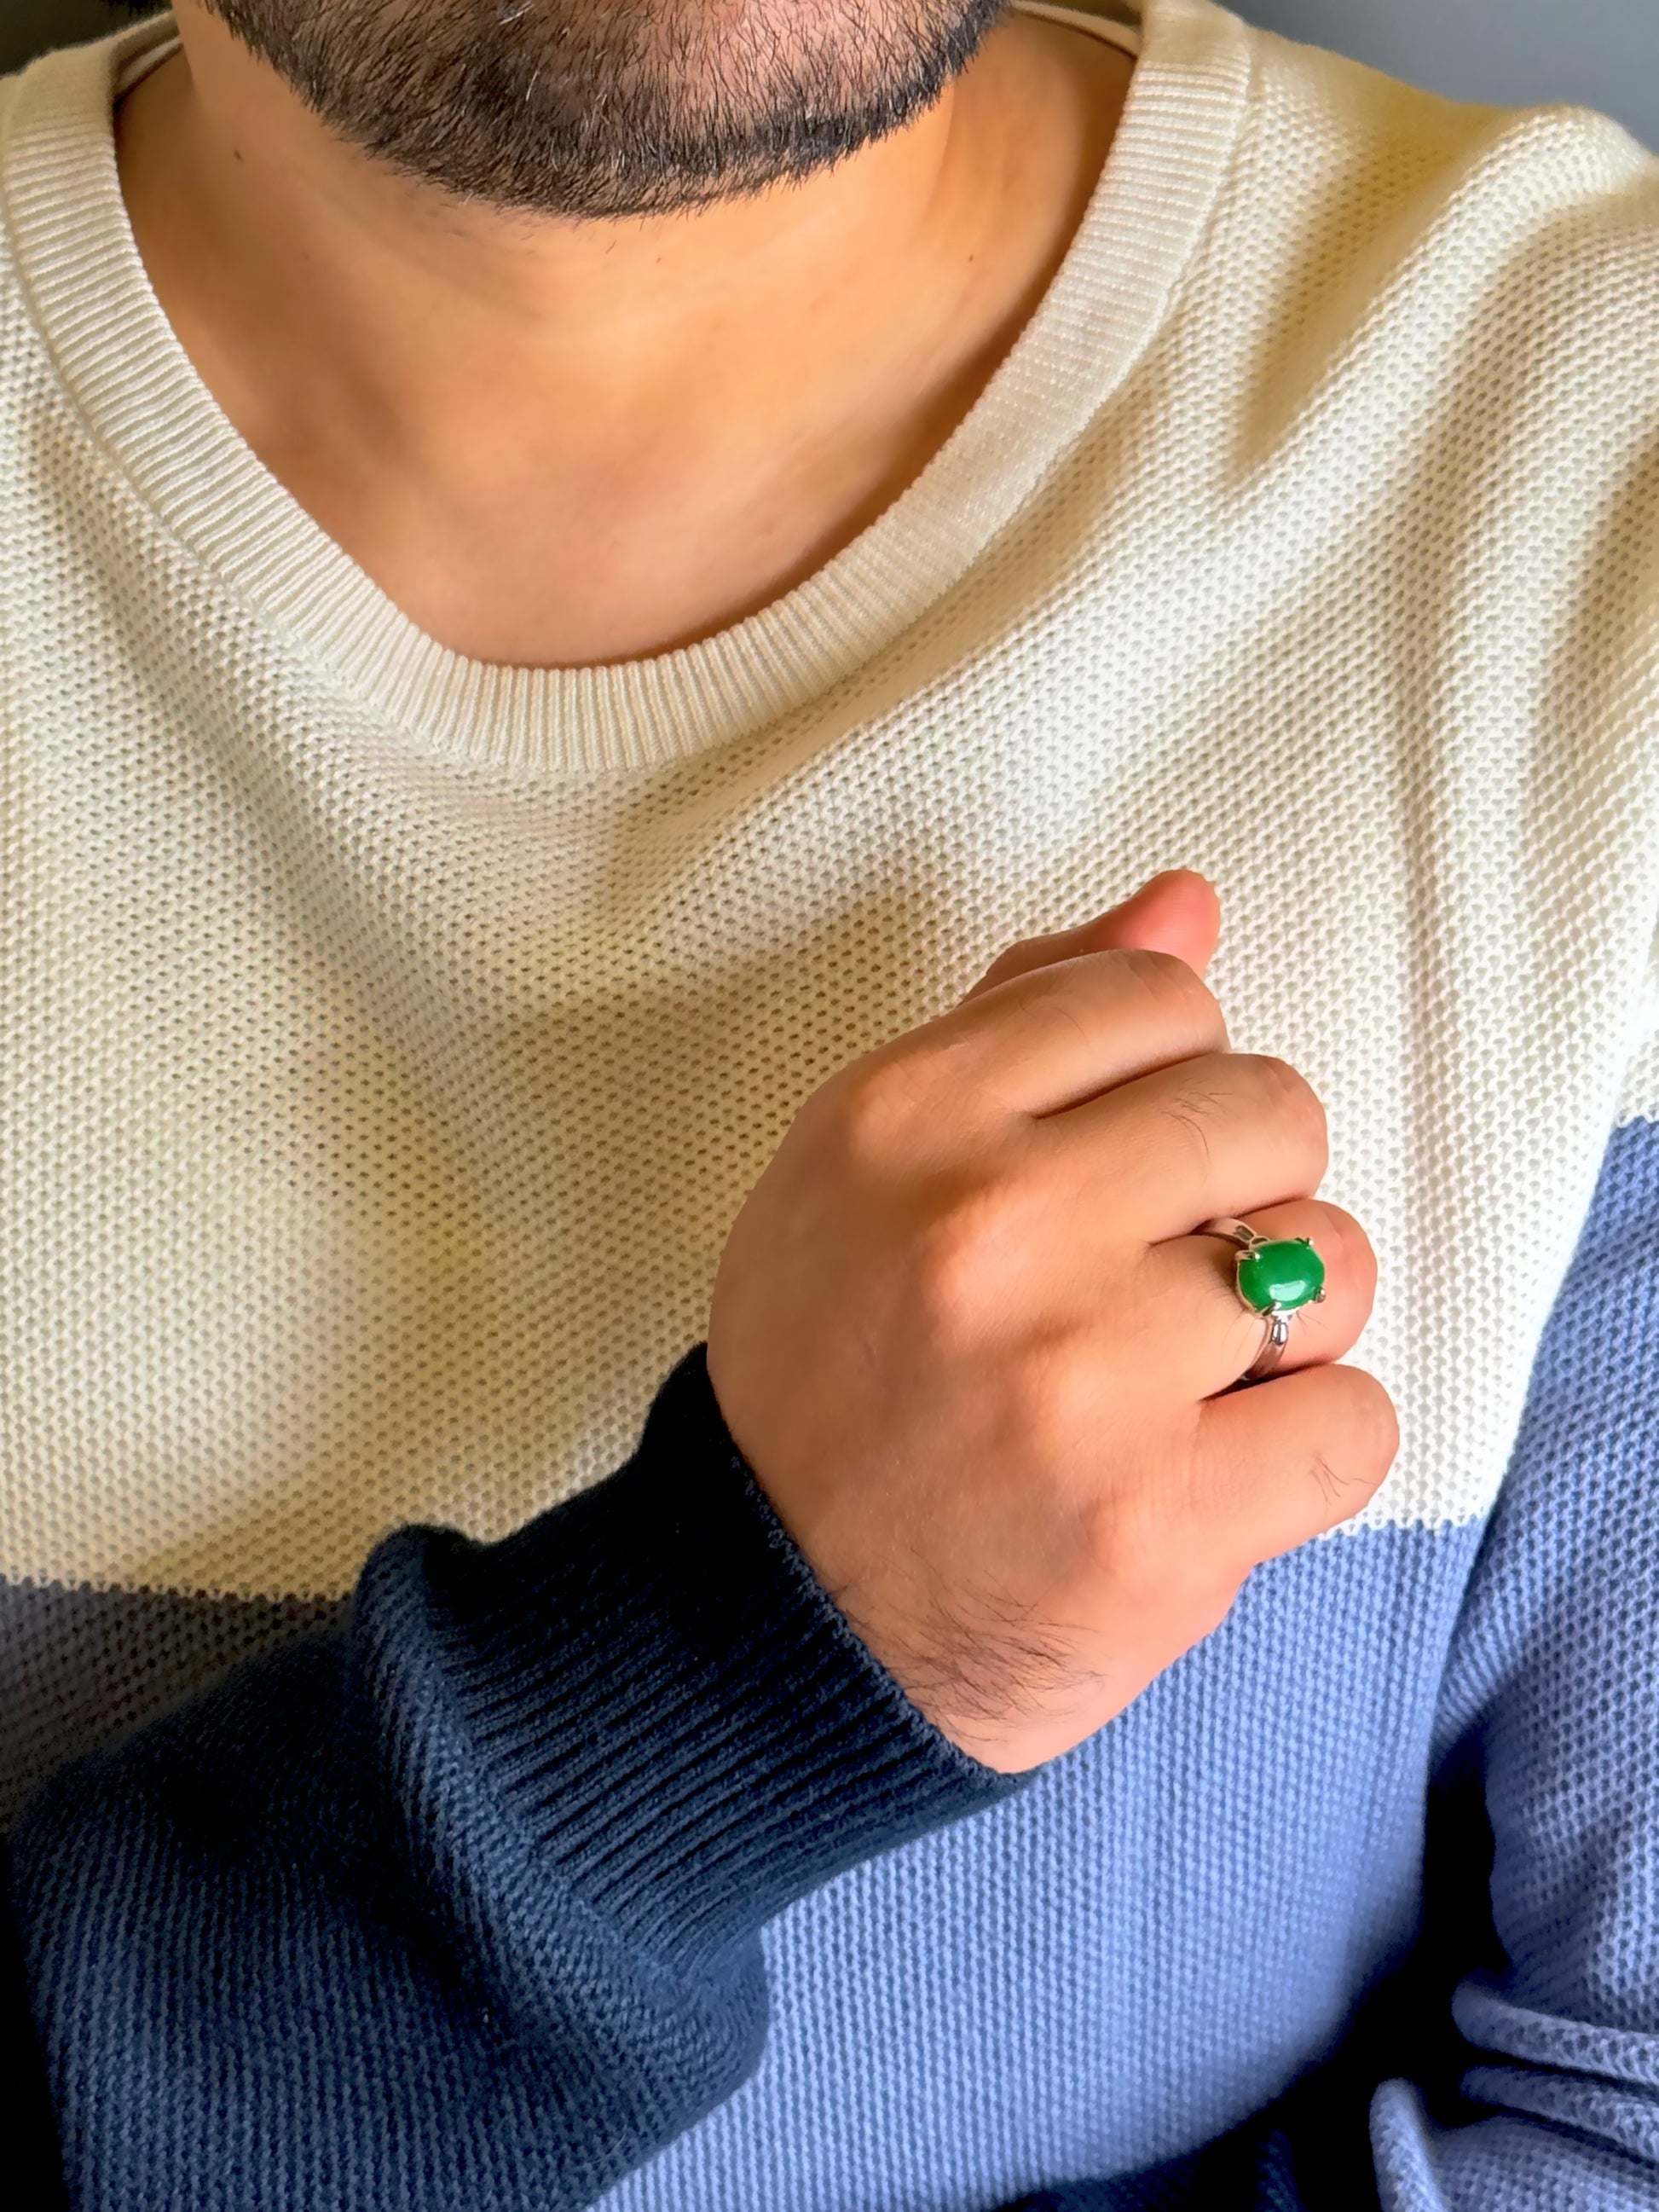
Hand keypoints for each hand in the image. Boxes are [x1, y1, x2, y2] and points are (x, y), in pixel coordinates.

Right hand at [706, 871, 1396, 1772]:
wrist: (780, 1620)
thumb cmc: (829, 1373)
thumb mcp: (862, 1163)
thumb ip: (1022, 1018)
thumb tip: (1189, 902)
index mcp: (906, 1117)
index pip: (1160, 995)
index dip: (1163, 1077)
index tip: (1112, 1163)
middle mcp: (992, 1227)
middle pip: (1270, 1113)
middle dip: (1238, 1189)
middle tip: (1153, 1275)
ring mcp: (1082, 1379)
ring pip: (1333, 1265)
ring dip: (1280, 1324)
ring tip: (1175, 1378)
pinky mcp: (1160, 1523)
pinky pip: (1353, 1420)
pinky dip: (1303, 1448)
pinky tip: (1209, 1467)